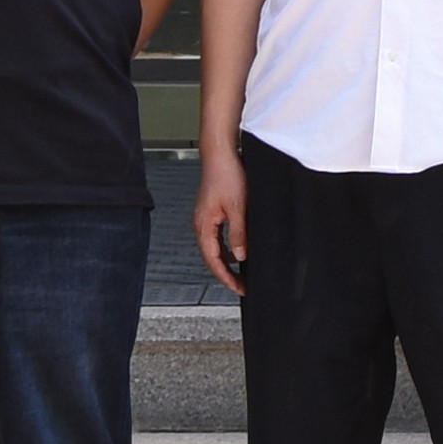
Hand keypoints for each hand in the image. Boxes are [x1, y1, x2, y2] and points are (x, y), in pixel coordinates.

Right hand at [191, 151, 248, 291]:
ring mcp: (205, 219)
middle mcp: (201, 225)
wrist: (220, 155)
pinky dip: (227, 247)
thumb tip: (240, 256)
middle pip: (212, 257)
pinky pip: (217, 237)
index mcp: (203, 226)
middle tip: (241, 286)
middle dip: (226, 273)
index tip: (238, 288)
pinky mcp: (211, 213)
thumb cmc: (226, 176)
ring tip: (241, 272)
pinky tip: (239, 249)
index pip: (213, 260)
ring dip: (227, 261)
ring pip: (215, 248)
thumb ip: (238, 234)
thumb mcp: (238, 208)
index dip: (225, 277)